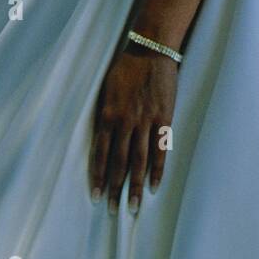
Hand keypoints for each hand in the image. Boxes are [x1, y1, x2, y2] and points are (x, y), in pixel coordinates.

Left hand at [89, 43, 177, 213]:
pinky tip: (153, 187)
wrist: (150, 49)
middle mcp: (124, 121)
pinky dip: (156, 170)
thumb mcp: (107, 89)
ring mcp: (145, 121)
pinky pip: (159, 150)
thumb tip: (102, 137)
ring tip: (131, 206)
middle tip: (112, 210)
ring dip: (134, 186)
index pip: (100, 153)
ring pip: (138, 161)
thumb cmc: (126, 66)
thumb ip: (105, 114)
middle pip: (118, 162)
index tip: (96, 196)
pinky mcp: (163, 118)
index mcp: (108, 114)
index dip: (98, 176)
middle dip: (114, 188)